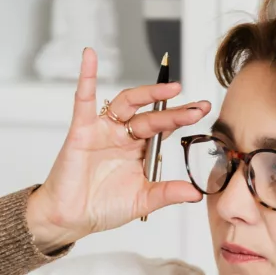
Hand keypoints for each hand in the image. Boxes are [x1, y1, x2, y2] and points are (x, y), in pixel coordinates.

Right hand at [25, 47, 210, 253]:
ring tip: (170, 88)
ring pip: (127, 103)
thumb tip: (196, 194)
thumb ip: (167, 193)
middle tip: (197, 107)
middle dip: (175, 111)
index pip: (165, 128)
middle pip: (152, 115)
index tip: (204, 110)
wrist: (71, 218)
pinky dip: (86, 76)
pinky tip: (90, 56)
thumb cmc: (102, 207)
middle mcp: (123, 135)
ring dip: (148, 93)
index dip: (183, 118)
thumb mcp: (142, 200)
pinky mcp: (82, 130)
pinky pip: (83, 99)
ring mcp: (104, 130)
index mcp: (139, 149)